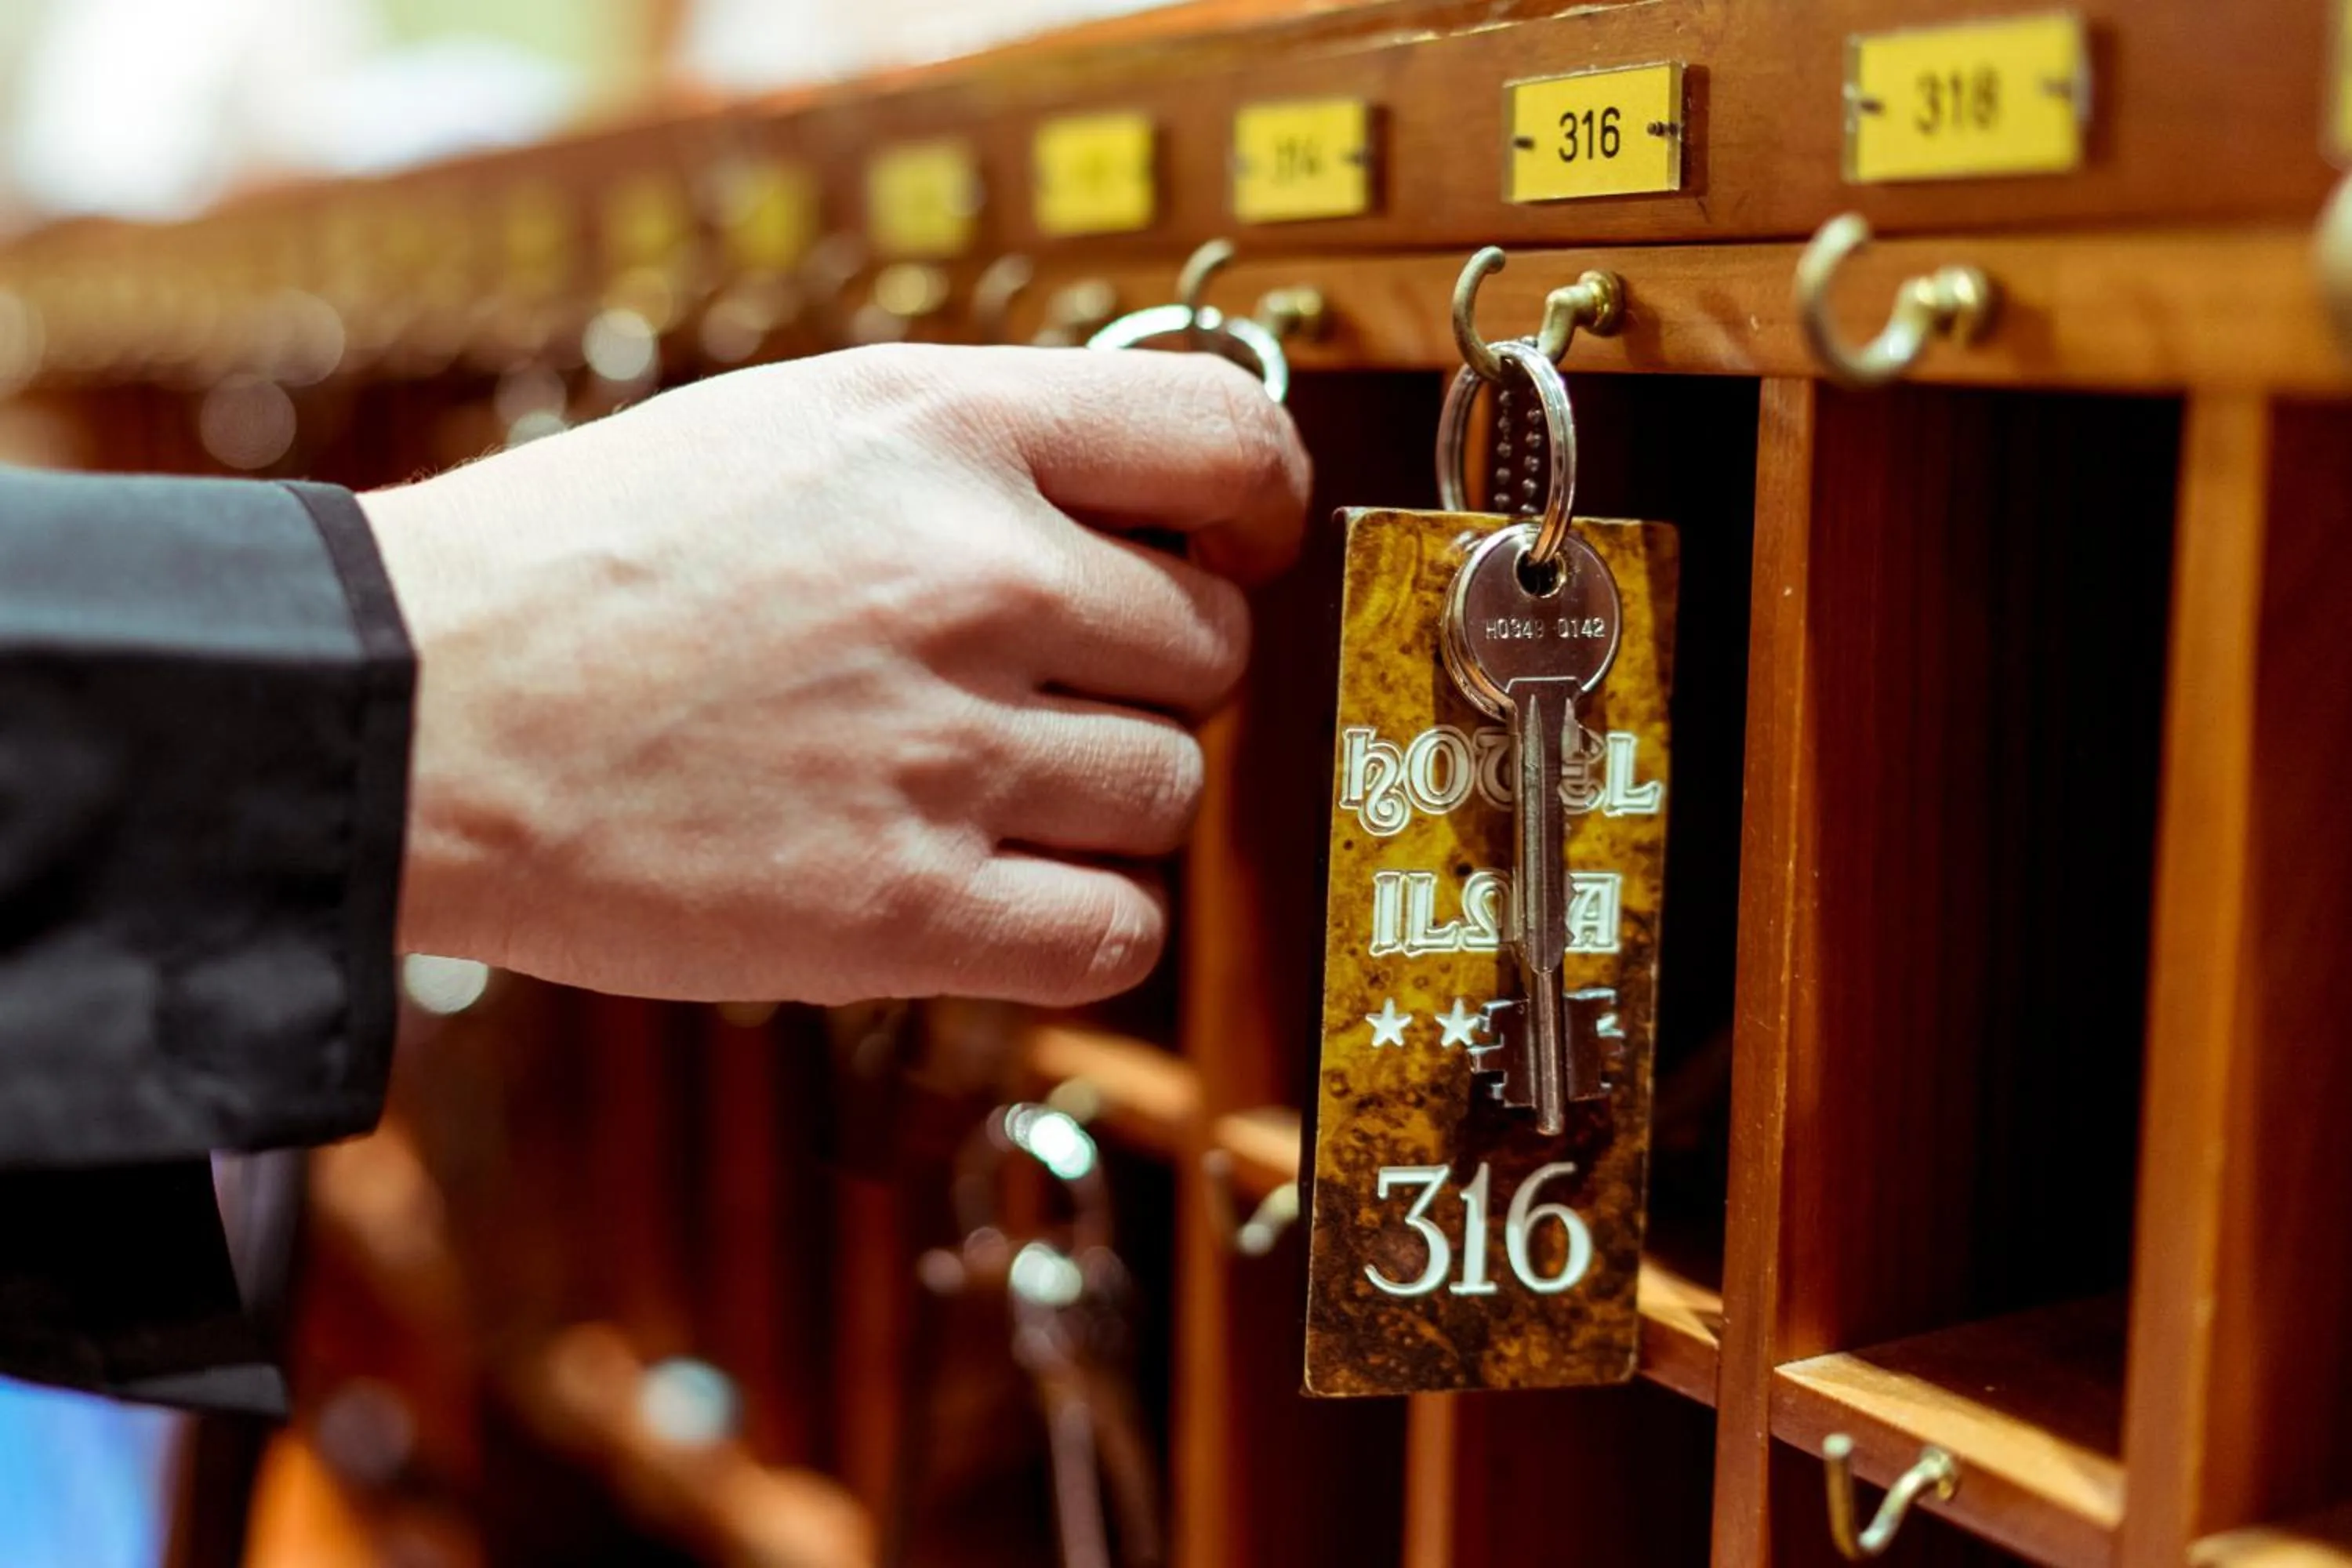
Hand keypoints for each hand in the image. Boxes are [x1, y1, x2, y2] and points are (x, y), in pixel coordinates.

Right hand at [364, 344, 1309, 1005]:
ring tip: (964, 785)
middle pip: (1208, 649)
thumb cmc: (593, 564)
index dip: (1261, 509)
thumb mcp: (796, 426)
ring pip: (1170, 795)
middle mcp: (969, 575)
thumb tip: (1155, 518)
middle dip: (1141, 678)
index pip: (1230, 441)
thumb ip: (983, 454)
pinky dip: (1081, 921)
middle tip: (1022, 689)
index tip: (1236, 551)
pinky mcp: (902, 906)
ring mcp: (941, 744)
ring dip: (1098, 804)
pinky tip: (991, 887)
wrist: (417, 710)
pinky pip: (1119, 932)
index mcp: (944, 429)